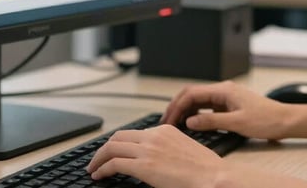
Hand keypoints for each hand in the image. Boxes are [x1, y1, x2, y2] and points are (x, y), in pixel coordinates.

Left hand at [85, 124, 223, 187]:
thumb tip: (158, 160)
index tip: (114, 152)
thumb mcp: (185, 150)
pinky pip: (114, 163)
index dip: (120, 143)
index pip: (135, 133)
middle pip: (119, 136)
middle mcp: (154, 135)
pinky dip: (102, 169)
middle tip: (98, 159)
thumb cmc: (206, 170)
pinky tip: (98, 176)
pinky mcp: (143, 165)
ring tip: (93, 168)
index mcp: (165, 130)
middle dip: (105, 148)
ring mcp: (148, 149)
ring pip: (112, 147)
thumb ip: (168, 150)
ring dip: (99, 158)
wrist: (213, 177)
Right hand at [160, 80, 288, 139]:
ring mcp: (226, 97)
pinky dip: (196, 113)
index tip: (169, 120)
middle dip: (177, 106)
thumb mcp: (237, 123)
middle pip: (192, 94)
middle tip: (166, 121)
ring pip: (198, 100)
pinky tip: (192, 123)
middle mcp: (223, 90)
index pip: (192, 94)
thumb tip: (190, 122)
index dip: (177, 106)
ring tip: (175, 123)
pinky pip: (207, 106)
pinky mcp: (229, 104)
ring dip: (185, 110)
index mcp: (224, 90)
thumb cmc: (267, 119)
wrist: (285, 120)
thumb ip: (212, 122)